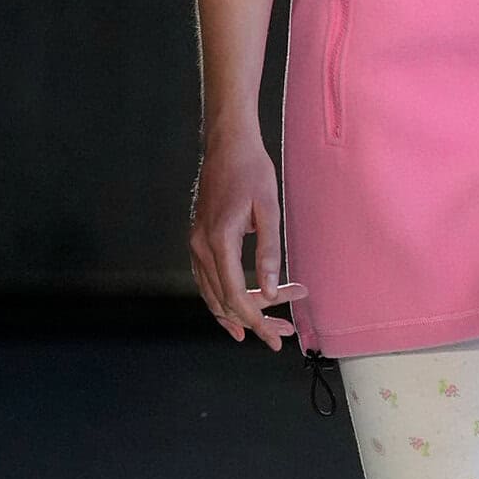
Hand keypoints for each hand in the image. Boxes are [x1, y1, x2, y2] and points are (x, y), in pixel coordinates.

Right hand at [188, 134, 296, 350]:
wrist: (227, 143)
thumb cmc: (251, 170)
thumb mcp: (269, 209)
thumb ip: (269, 251)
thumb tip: (271, 290)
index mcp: (218, 240)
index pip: (236, 294)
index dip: (257, 320)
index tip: (277, 335)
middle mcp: (200, 246)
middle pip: (224, 300)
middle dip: (255, 321)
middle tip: (283, 334)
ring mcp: (195, 243)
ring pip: (212, 294)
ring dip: (239, 314)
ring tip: (265, 330)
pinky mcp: (198, 239)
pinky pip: (207, 281)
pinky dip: (222, 300)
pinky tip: (236, 311)